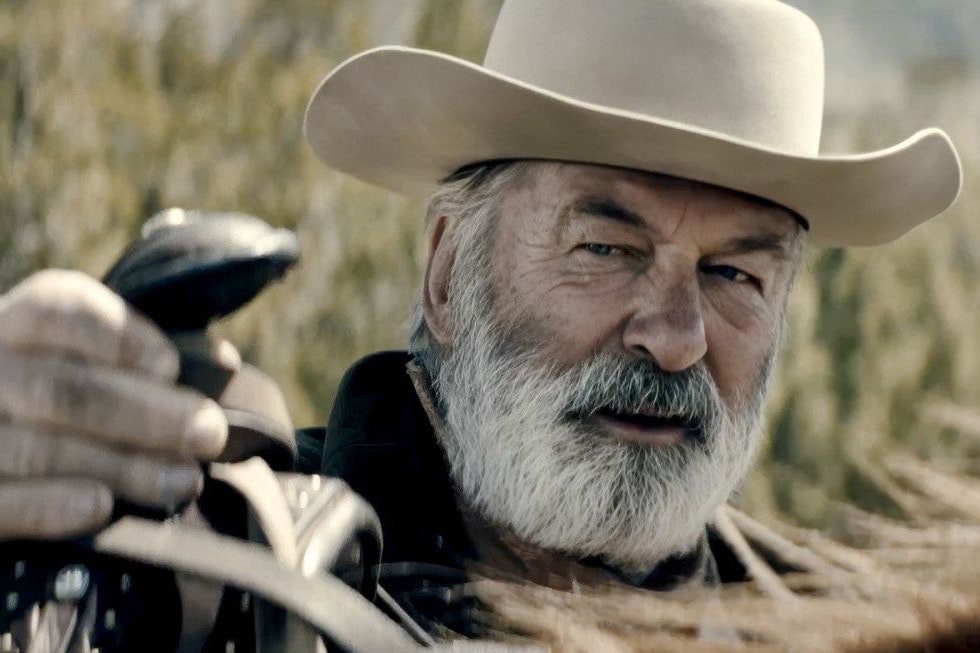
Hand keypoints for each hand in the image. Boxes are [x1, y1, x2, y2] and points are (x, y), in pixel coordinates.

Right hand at [0, 270, 228, 539]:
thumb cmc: (61, 407)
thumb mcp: (86, 366)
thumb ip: (144, 361)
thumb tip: (220, 364)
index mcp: (12, 326)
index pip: (56, 308)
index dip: (118, 337)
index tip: (171, 368)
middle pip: (60, 388)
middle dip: (146, 414)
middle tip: (209, 434)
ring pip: (38, 448)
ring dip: (122, 467)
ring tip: (184, 481)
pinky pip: (0, 502)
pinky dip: (51, 505)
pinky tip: (102, 508)